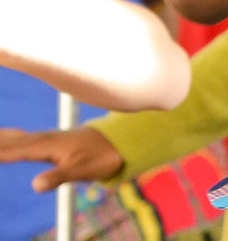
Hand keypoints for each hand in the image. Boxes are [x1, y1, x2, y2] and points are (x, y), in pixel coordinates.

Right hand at [0, 127, 124, 191]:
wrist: (121, 142)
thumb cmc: (102, 157)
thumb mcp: (81, 170)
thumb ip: (58, 177)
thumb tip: (35, 185)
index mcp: (46, 146)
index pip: (13, 151)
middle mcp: (43, 139)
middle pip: (10, 142)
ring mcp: (47, 138)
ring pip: (16, 138)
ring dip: (0, 138)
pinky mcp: (51, 140)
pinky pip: (24, 138)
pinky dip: (11, 137)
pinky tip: (8, 136)